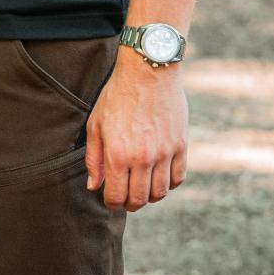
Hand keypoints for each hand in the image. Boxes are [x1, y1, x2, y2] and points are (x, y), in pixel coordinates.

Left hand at [84, 50, 187, 210]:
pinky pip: (178, 178)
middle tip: (126, 197)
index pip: (116, 197)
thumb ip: (93, 159)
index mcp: (117, 154)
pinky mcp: (180, 145)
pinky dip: (169, 183)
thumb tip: (94, 187)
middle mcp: (142, 158)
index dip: (111, 202)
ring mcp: (164, 153)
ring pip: (160, 193)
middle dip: (130, 203)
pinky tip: (159, 175)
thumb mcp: (96, 124)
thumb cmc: (117, 95)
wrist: (147, 71)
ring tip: (142, 186)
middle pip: (139, 200)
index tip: (110, 198)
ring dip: (150, 195)